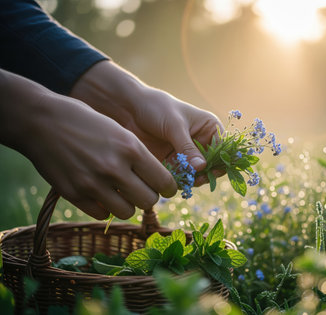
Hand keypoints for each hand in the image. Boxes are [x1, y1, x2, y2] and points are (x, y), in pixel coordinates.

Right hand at [0, 70, 176, 219]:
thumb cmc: (84, 121)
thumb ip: (138, 155)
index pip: (164, 181)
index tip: (165, 188)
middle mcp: (114, 168)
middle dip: (149, 197)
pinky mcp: (74, 194)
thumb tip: (157, 178)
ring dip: (128, 204)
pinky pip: (102, 214)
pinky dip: (105, 208)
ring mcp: (93, 183)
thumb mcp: (119, 130)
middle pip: (149, 201)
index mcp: (130, 148)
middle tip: (142, 189)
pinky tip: (101, 195)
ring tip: (121, 193)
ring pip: (127, 212)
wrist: (41, 121)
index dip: (168, 187)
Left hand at [70, 61, 224, 185]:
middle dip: (205, 174)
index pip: (223, 149)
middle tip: (195, 180)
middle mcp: (201, 143)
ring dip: (191, 180)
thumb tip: (202, 167)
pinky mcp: (173, 163)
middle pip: (211, 166)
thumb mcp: (174, 126)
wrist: (129, 109)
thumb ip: (187, 147)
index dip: (220, 162)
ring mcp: (187, 155)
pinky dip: (178, 182)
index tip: (211, 171)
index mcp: (209, 129)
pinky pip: (181, 178)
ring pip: (196, 175)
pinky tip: (172, 182)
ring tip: (183, 181)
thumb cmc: (156, 108)